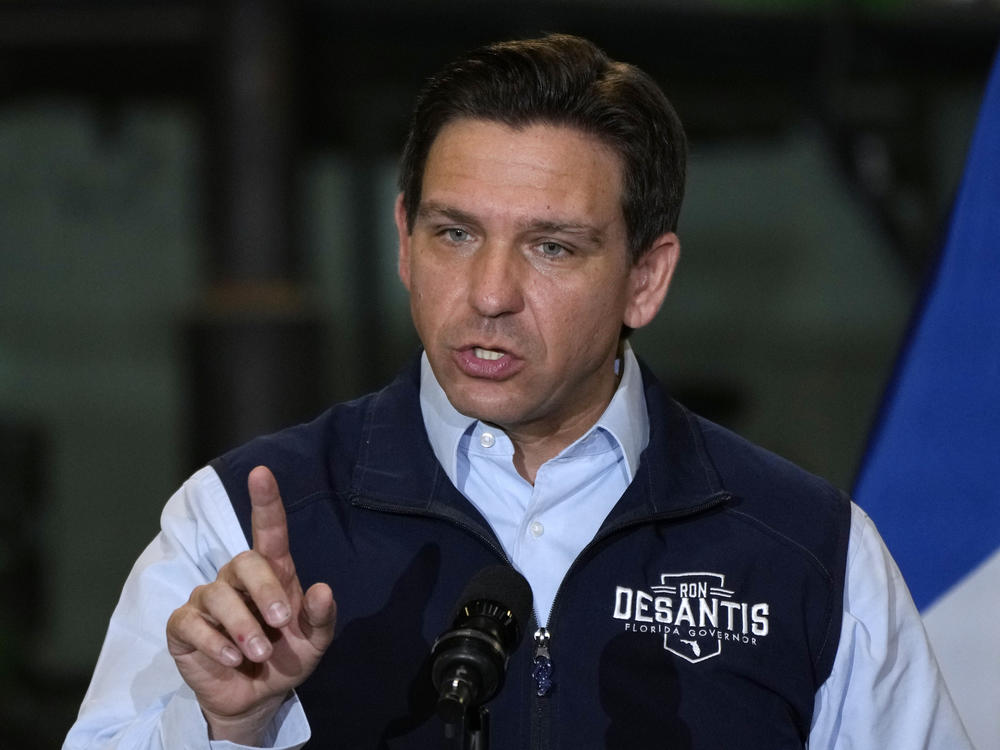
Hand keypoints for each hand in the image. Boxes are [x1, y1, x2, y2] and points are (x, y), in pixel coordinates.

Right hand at [166, 465, 336, 744]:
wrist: (256, 698)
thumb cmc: (286, 658)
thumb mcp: (314, 643)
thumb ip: (322, 618)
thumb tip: (324, 590)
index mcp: (272, 573)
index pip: (268, 530)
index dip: (265, 501)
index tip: (262, 473)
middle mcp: (237, 579)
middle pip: (244, 561)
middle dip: (264, 591)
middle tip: (280, 623)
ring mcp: (207, 600)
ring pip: (217, 596)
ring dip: (242, 627)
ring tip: (258, 654)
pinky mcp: (183, 626)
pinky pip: (191, 623)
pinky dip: (213, 642)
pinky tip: (230, 658)